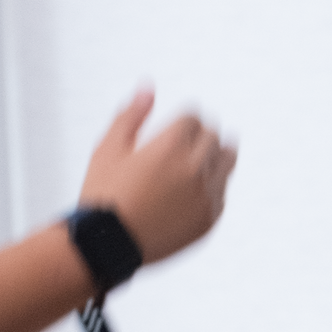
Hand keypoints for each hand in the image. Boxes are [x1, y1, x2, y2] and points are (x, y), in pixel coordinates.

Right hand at [77, 90, 236, 265]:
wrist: (109, 244)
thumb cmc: (103, 192)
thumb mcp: (109, 148)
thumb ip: (131, 115)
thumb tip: (148, 87)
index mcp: (170, 147)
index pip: (195, 117)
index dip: (187, 117)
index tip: (181, 121)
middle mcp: (195, 171)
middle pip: (214, 136)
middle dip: (202, 132)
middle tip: (192, 135)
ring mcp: (207, 197)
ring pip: (227, 162)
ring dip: (217, 153)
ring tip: (202, 154)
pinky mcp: (210, 220)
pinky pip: (222, 192)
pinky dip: (214, 183)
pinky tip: (198, 184)